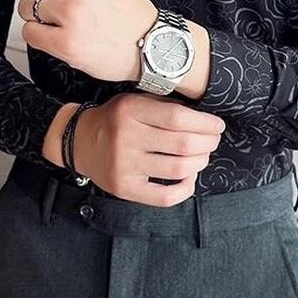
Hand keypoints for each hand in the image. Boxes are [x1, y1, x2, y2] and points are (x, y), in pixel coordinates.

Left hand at [16, 0, 156, 81]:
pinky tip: (59, 34)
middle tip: (62, 3)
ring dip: (38, 16)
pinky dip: (39, 35)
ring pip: (25, 8)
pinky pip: (29, 33)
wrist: (151, 45)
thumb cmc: (126, 10)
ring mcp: (71, 14)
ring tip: (64, 20)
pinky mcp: (66, 43)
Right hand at [60, 92, 225, 206]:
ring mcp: (125, 165)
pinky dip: (185, 189)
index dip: (205, 123)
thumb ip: (164, 106)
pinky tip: (188, 178)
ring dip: (200, 162)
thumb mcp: (135, 100)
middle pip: (182, 144)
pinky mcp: (124, 188)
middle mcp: (126, 137)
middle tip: (213, 140)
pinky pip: (164, 196)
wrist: (79, 141)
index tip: (217, 125)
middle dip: (208, 142)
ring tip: (202, 156)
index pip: (178, 117)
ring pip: (178, 169)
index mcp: (131, 110)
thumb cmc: (116, 119)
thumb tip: (204, 118)